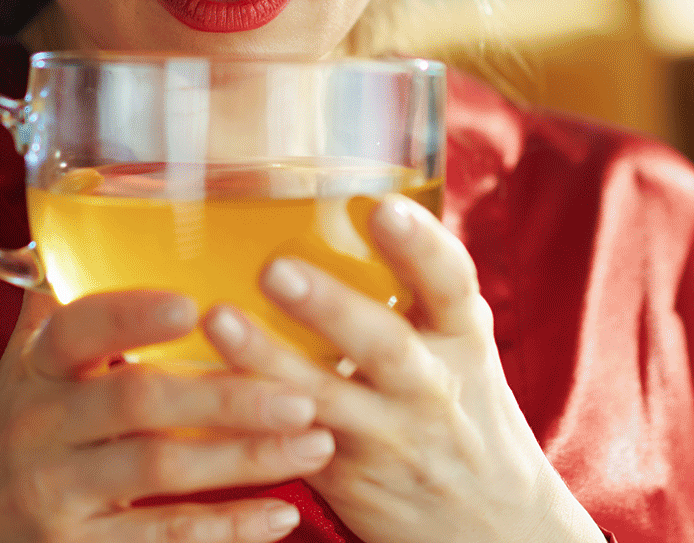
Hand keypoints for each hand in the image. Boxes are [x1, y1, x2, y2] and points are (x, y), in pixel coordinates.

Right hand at [0, 289, 333, 542]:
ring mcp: (55, 494)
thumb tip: (85, 215)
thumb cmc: (9, 446)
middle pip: (138, 401)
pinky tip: (282, 515)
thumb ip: (60, 313)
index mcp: (36, 372)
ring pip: (159, 469)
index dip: (130, 315)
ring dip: (246, 459)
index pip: (77, 329)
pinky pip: (160, 538)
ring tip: (316, 446)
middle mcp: (40, 428)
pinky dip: (226, 529)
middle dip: (225, 396)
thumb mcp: (20, 376)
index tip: (191, 304)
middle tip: (302, 394)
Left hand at [201, 196, 603, 542]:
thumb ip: (415, 285)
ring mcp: (389, 439)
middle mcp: (432, 386)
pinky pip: (291, 446)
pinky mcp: (347, 480)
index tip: (383, 206)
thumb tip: (349, 184)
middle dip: (332, 309)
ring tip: (218, 321)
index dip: (420, 246)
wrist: (496, 529)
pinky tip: (196, 391)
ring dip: (270, 363)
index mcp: (461, 337)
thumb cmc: (461, 411)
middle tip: (276, 270)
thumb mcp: (458, 345)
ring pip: (325, 402)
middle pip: (384, 347)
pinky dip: (246, 419)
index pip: (453, 284)